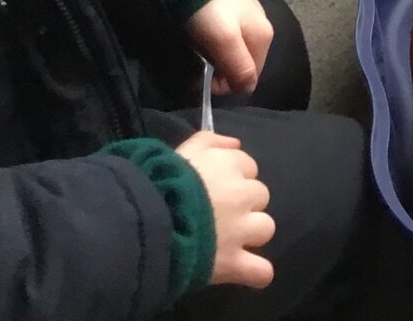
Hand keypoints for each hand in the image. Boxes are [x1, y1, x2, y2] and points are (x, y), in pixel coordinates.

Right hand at [173, 131, 274, 288]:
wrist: (147, 218)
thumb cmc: (160, 179)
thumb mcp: (184, 148)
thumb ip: (211, 140)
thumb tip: (235, 144)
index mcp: (230, 166)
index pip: (248, 166)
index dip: (233, 177)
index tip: (215, 186)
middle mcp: (241, 196)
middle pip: (259, 196)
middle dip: (243, 204)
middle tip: (218, 212)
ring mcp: (240, 231)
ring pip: (265, 229)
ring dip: (251, 234)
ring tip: (228, 239)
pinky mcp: (233, 263)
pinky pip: (260, 271)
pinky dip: (256, 273)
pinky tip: (247, 271)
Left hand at [188, 0, 273, 95]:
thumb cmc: (209, 8)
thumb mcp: (225, 41)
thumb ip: (239, 67)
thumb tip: (248, 89)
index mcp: (265, 37)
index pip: (251, 78)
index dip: (227, 84)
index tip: (205, 80)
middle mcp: (263, 27)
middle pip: (243, 64)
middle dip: (221, 71)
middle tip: (199, 64)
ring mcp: (249, 16)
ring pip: (234, 51)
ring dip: (216, 56)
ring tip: (198, 47)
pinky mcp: (234, 7)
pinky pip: (228, 36)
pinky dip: (214, 41)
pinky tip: (202, 33)